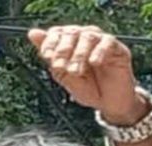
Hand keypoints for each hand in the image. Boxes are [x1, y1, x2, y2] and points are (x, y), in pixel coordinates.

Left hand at [28, 26, 145, 124]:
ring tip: (76, 72)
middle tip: (61, 67)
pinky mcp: (118, 49)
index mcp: (70, 42)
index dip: (50, 43)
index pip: (57, 33)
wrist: (110, 105)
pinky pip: (108, 42)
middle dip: (63, 50)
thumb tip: (32, 33)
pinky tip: (94, 62)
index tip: (46, 56)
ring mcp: (102, 42)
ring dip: (79, 54)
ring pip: (88, 37)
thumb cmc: (88, 90)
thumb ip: (51, 56)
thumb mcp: (65, 77)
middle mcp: (85, 38)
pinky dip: (99, 51)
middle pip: (71, 33)